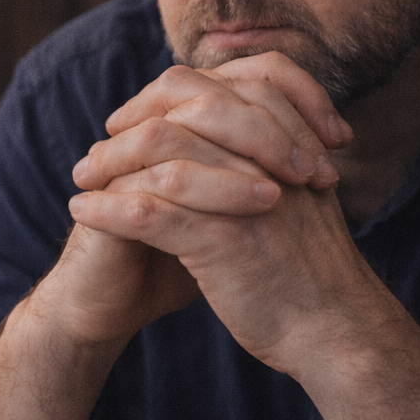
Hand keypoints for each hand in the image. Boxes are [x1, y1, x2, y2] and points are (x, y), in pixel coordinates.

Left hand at [68, 52, 419, 419]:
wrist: (338, 332)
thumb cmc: (312, 269)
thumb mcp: (296, 196)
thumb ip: (261, 159)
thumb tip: (210, 134)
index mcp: (287, 138)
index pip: (214, 87)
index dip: (163, 97)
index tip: (129, 119)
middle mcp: (269, 155)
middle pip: (183, 106)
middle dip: (132, 121)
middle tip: (98, 145)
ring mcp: (247, 194)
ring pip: (161, 154)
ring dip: (111, 162)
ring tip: (81, 180)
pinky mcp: (224, 240)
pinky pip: (149, 212)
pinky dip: (108, 208)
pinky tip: (82, 212)